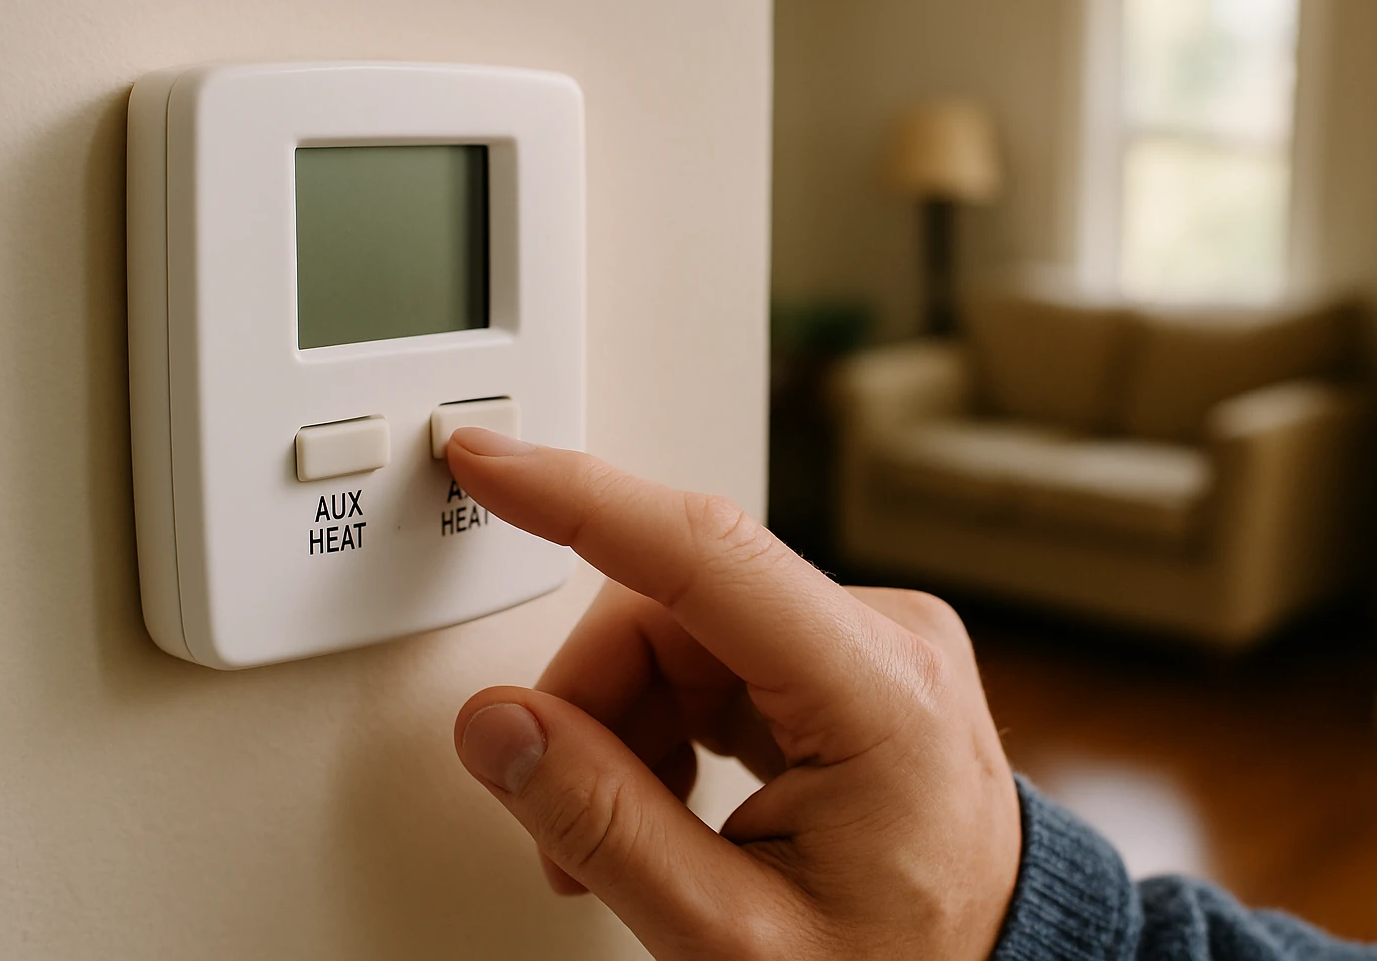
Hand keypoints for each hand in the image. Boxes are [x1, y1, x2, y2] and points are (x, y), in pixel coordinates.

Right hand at [447, 427, 1021, 960]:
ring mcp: (871, 647)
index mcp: (882, 693)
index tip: (489, 463)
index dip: (580, 500)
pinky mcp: (847, 668)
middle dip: (591, 708)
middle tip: (561, 827)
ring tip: (612, 843)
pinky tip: (661, 808)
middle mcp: (887, 640)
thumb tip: (496, 726)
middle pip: (671, 609)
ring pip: (677, 635)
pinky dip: (660, 730)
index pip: (705, 554)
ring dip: (619, 729)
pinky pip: (712, 663)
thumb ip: (603, 825)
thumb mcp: (734, 937)